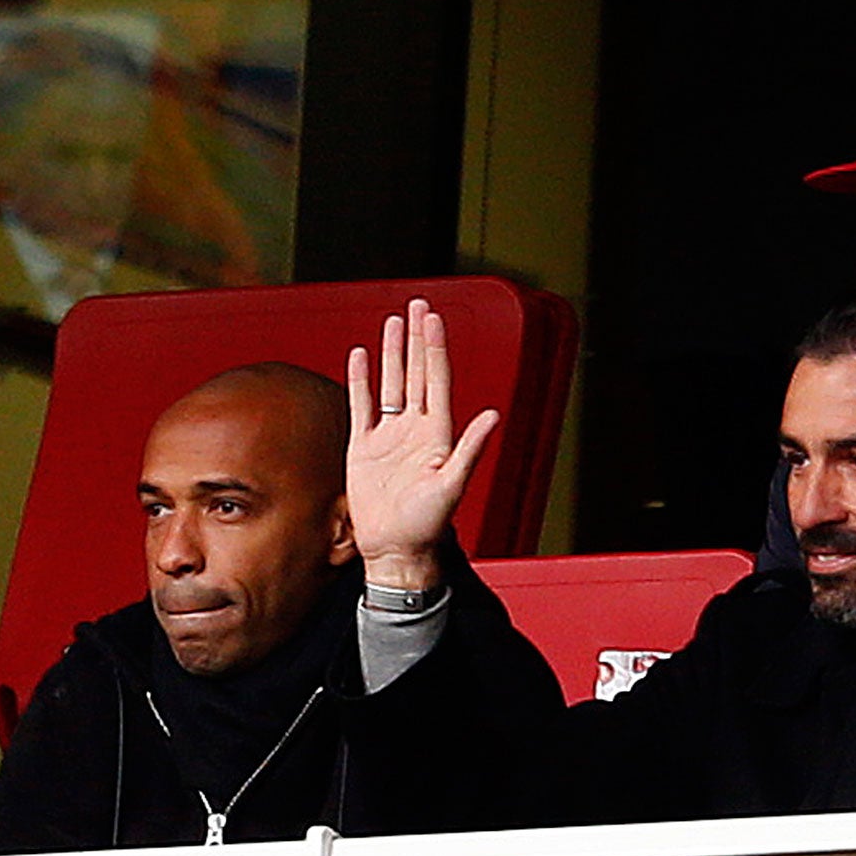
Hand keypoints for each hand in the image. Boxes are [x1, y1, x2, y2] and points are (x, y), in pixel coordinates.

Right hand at [346, 297, 500, 590]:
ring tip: (393, 322)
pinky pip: (361, 406)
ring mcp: (388, 437)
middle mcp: (414, 429)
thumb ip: (470, 450)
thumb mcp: (451, 487)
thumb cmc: (427, 526)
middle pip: (416, 372)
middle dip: (417, 338)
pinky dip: (361, 381)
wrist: (394, 550)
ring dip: (393, 353)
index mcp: (436, 434)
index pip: (436, 379)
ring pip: (391, 383)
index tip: (432, 318)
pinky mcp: (363, 449)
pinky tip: (362, 357)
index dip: (434, 347)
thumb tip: (494, 416)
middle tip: (418, 305)